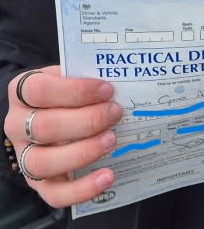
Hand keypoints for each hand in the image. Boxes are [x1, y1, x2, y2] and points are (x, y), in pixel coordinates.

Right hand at [4, 66, 122, 207]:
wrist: (54, 112)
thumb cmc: (66, 91)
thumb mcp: (70, 76)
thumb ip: (86, 77)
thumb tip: (119, 85)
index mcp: (22, 92)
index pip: (40, 91)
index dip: (76, 91)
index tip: (107, 90)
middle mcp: (17, 125)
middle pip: (44, 127)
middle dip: (86, 121)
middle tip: (115, 113)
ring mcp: (24, 156)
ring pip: (44, 163)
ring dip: (83, 152)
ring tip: (111, 141)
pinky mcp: (37, 184)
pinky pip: (54, 194)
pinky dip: (82, 189)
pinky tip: (107, 176)